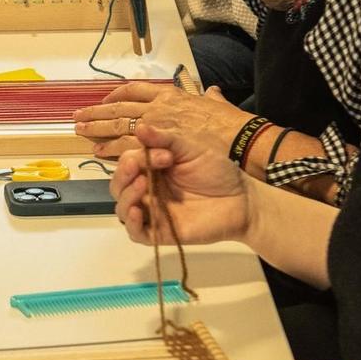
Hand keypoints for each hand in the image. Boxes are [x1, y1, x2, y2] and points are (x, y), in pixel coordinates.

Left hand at [75, 82, 251, 159]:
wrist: (241, 146)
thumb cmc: (232, 130)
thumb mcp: (219, 108)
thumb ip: (211, 99)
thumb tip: (211, 90)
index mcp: (172, 96)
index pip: (137, 90)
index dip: (118, 94)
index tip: (104, 98)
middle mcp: (160, 107)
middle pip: (120, 106)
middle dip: (98, 110)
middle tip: (77, 115)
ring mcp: (157, 125)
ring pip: (119, 124)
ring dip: (98, 128)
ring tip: (80, 131)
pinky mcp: (156, 146)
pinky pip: (127, 146)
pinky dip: (112, 148)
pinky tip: (98, 150)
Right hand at [111, 131, 252, 247]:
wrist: (241, 200)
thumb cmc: (218, 172)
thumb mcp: (192, 149)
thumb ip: (166, 139)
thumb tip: (139, 126)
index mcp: (152, 167)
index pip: (129, 161)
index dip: (138, 157)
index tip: (166, 155)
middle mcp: (148, 189)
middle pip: (119, 184)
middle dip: (123, 174)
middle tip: (138, 167)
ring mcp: (153, 211)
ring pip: (122, 207)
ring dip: (126, 195)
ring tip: (142, 186)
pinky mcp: (160, 232)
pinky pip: (136, 232)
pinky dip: (132, 223)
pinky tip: (138, 211)